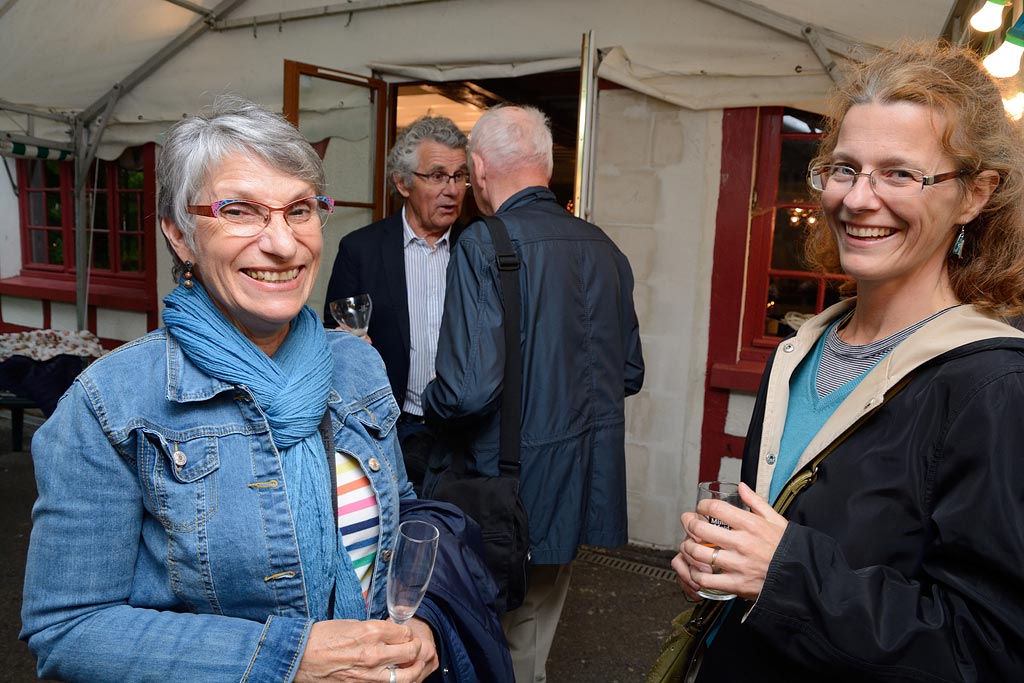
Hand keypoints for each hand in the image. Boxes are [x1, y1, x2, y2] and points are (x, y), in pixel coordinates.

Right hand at [294, 618, 432, 681]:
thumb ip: (375, 629)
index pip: (405, 633)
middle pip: (412, 652)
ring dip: (415, 668)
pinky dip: (399, 680)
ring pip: (409, 675)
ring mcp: (370, 674)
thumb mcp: (353, 623)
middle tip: (415, 647)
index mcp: (371, 632)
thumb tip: (392, 632)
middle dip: (417, 649)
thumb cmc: (323, 637)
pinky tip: (398, 675)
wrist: (301, 657)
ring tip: (413, 664)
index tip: (405, 635)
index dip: (408, 633)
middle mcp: (374, 653)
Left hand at [672, 483, 787, 600]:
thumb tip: (741, 487)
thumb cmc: (787, 548)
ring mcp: (738, 564)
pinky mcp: (736, 584)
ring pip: (699, 554)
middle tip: (689, 525)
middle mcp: (742, 543)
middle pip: (701, 529)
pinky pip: (706, 579)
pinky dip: (696, 574)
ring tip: (689, 546)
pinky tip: (698, 569)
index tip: (700, 509)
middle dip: (689, 524)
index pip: (715, 508)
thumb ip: (756, 502)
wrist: (803, 576)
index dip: (702, 506)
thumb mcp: (775, 520)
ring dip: (688, 549)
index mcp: (750, 525)